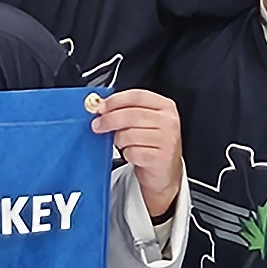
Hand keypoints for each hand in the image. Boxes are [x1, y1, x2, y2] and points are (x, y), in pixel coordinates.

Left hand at [87, 85, 182, 220]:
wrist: (165, 171)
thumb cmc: (152, 144)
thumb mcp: (145, 122)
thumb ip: (127, 111)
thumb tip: (101, 108)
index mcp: (165, 106)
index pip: (136, 96)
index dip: (115, 100)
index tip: (100, 107)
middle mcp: (168, 121)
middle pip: (130, 114)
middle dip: (109, 120)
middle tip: (97, 125)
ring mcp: (167, 140)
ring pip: (129, 134)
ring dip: (119, 140)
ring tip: (123, 143)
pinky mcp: (160, 158)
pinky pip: (132, 152)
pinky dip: (127, 154)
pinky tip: (133, 155)